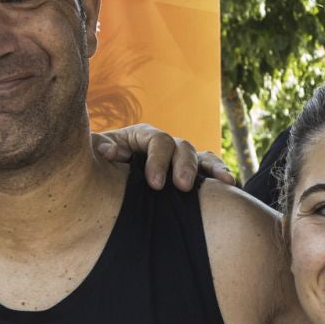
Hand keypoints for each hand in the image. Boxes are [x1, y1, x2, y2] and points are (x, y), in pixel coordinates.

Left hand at [91, 125, 235, 190]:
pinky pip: (209, 170)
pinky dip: (219, 174)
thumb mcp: (94, 152)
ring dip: (212, 168)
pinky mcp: (187, 175)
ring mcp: (177, 160)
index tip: (155, 184)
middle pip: (182, 147)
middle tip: (182, 187)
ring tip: (225, 182)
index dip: (159, 160)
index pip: (158, 141)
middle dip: (185, 166)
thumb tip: (109, 152)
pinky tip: (230, 184)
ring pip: (201, 156)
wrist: (100, 183)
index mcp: (142, 137)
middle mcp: (164, 145)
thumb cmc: (95, 165)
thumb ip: (98, 147)